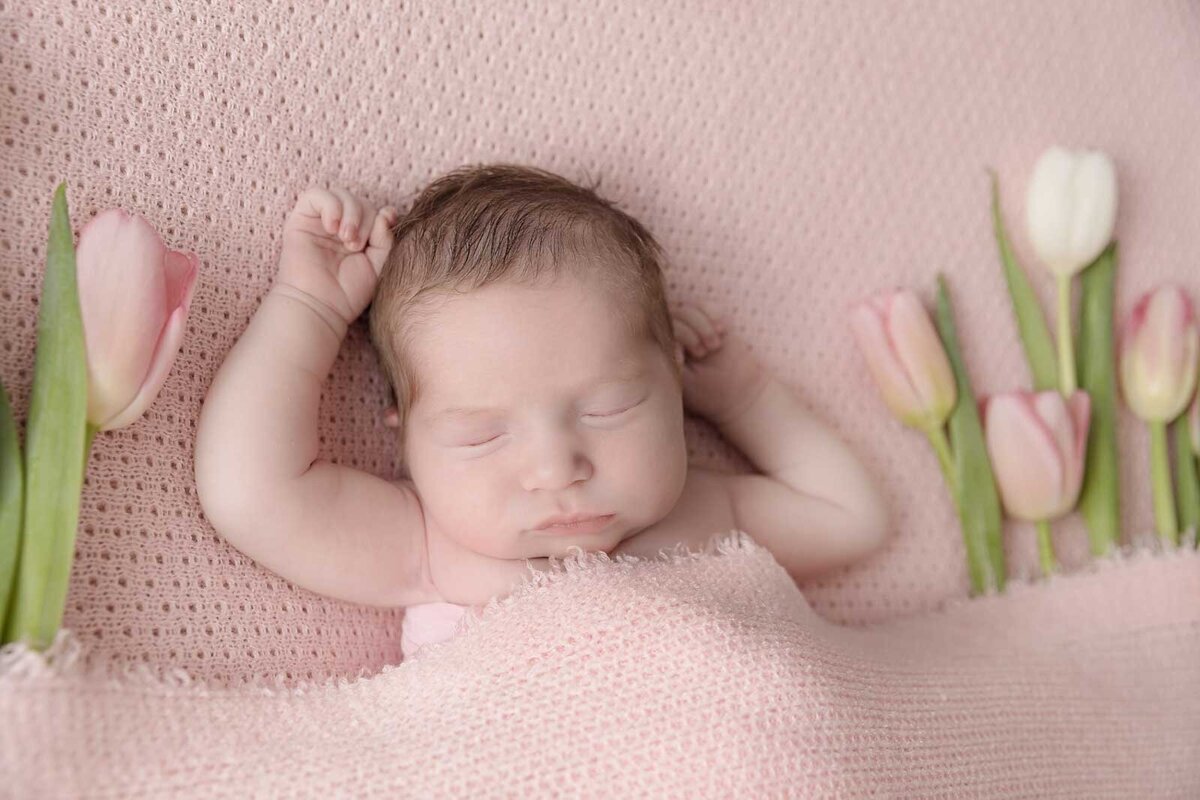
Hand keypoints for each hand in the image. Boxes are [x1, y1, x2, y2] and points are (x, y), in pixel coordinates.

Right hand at [276, 187, 398, 326]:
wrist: (320, 306)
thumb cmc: (348, 292)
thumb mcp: (378, 265)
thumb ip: (385, 238)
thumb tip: (387, 212)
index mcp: (358, 236)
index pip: (374, 211)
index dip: (381, 216)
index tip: (382, 232)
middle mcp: (339, 227)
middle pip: (359, 200)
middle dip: (364, 219)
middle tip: (356, 246)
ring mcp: (320, 222)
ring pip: (341, 194)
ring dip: (350, 214)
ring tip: (346, 240)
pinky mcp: (300, 220)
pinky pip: (316, 194)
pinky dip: (330, 206)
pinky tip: (332, 228)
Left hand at [671, 301, 770, 424]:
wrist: (740, 393)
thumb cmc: (706, 392)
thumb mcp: (681, 378)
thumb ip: (669, 356)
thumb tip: (665, 335)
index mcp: (661, 351)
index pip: (655, 331)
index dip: (671, 340)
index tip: (682, 360)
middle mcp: (674, 337)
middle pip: (670, 315)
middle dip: (687, 332)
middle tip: (702, 353)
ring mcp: (692, 328)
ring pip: (687, 308)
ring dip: (702, 324)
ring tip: (713, 346)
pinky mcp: (712, 322)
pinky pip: (706, 306)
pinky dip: (713, 314)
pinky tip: (722, 331)